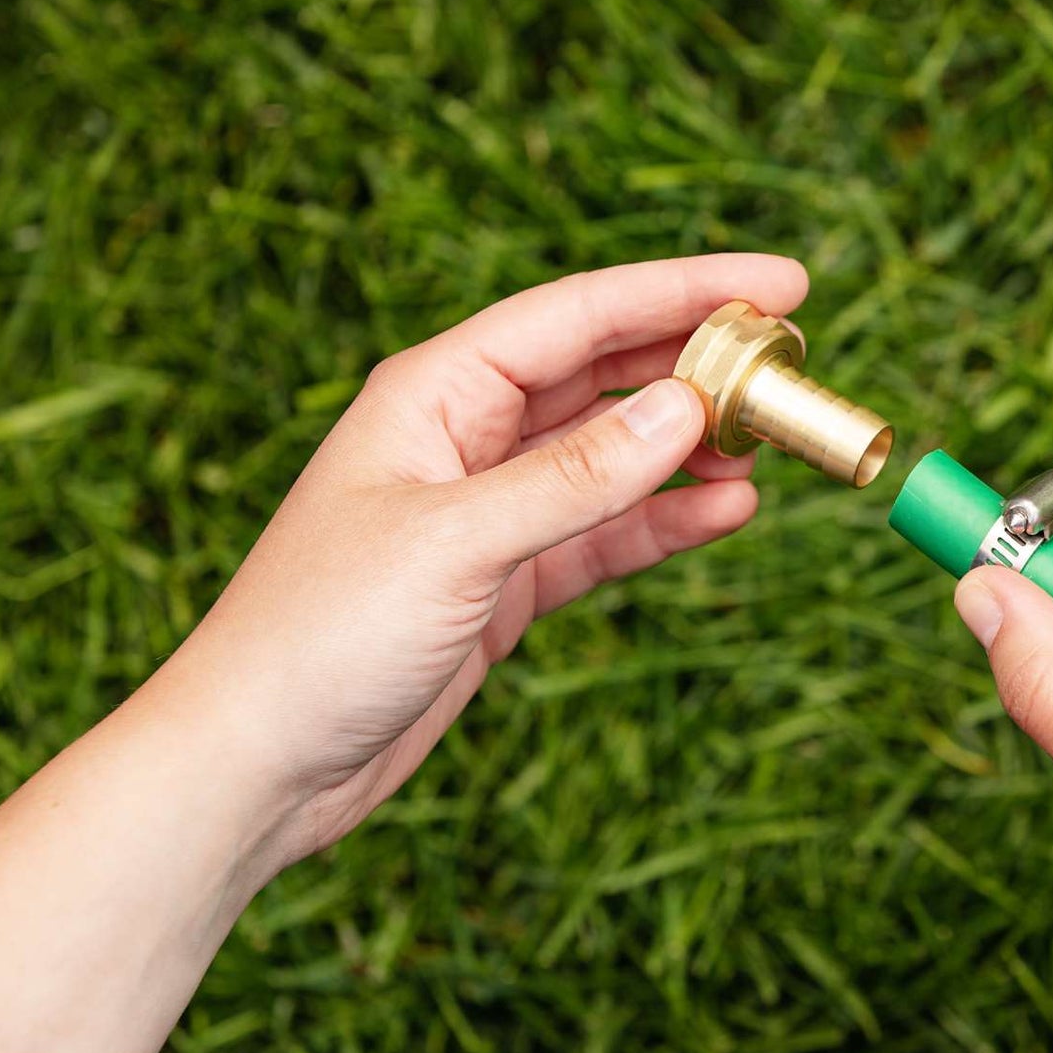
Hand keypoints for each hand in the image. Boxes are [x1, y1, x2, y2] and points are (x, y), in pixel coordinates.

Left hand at [0, 253, 804, 1052]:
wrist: (256, 767)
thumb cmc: (319, 637)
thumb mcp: (457, 545)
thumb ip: (578, 477)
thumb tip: (689, 409)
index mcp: (437, 390)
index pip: (583, 314)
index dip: (686, 291)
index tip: (783, 285)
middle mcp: (468, 435)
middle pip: (608, 375)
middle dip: (702, 365)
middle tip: (797, 362)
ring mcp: (490, 508)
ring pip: (617, 454)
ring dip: (695, 448)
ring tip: (778, 443)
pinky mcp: (506, 580)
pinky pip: (606, 531)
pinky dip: (666, 521)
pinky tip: (730, 513)